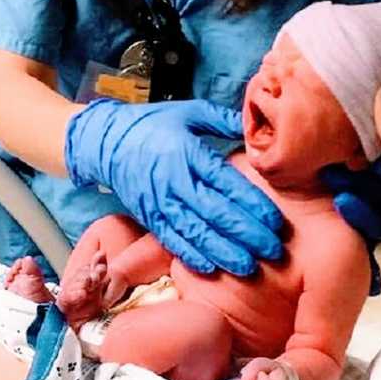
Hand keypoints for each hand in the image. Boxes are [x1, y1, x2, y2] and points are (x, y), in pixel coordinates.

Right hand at [64, 98, 283, 275]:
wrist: (104, 141)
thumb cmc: (152, 124)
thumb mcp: (189, 112)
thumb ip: (224, 120)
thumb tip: (257, 127)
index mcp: (188, 153)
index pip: (226, 183)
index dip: (252, 204)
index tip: (275, 222)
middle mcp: (174, 181)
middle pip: (215, 213)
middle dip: (246, 235)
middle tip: (273, 251)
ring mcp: (160, 202)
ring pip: (195, 232)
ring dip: (223, 252)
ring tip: (248, 266)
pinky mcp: (149, 217)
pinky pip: (172, 240)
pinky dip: (191, 256)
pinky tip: (211, 267)